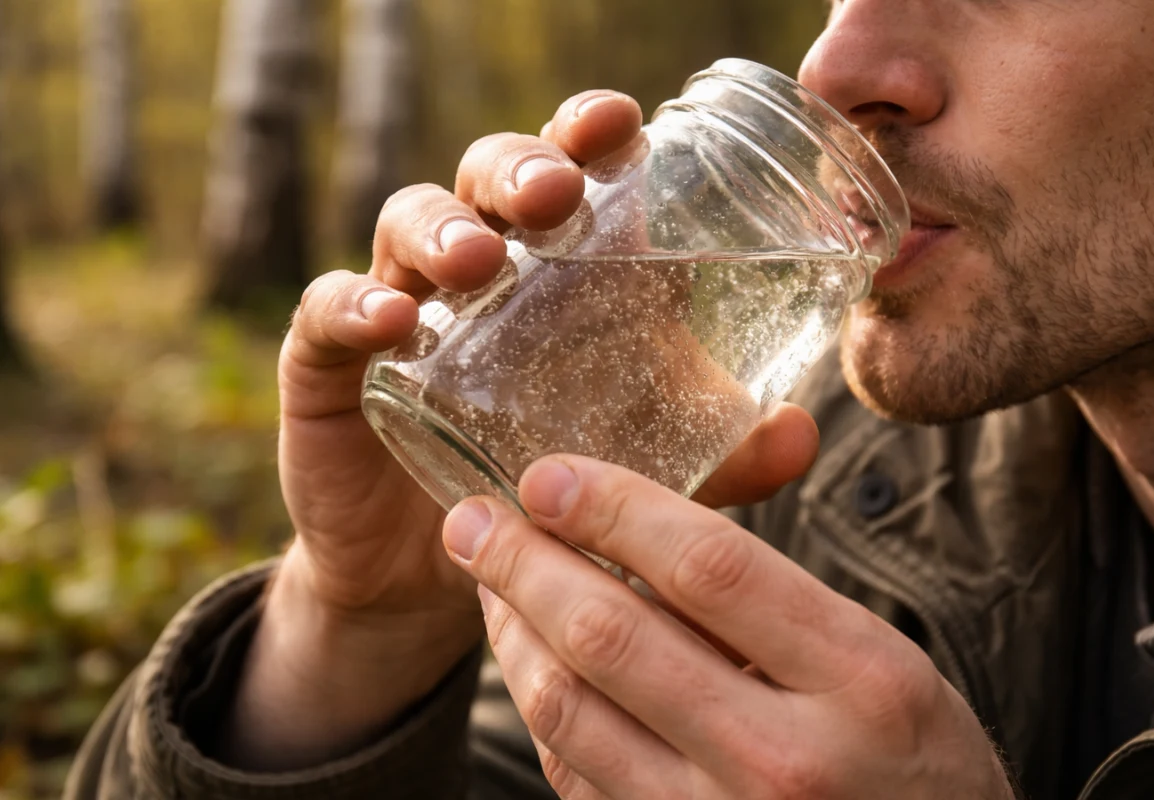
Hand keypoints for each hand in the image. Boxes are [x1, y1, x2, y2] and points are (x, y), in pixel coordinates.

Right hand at [220, 91, 823, 769]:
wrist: (441, 574)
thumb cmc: (547, 485)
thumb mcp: (645, 467)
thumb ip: (721, 451)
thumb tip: (804, 433)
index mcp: (560, 271)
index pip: (572, 171)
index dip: (589, 133)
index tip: (624, 122)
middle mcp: (482, 269)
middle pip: (490, 176)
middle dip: (520, 167)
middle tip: (555, 193)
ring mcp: (404, 309)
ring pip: (408, 223)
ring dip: (443, 227)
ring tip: (479, 259)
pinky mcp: (332, 366)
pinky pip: (328, 314)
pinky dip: (352, 305)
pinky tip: (387, 320)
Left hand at [443, 455, 1016, 799]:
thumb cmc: (914, 764)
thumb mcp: (883, 661)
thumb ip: (774, 597)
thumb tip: (645, 515)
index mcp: (857, 679)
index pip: (706, 566)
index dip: (611, 507)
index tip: (548, 474)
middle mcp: (783, 758)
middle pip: (613, 636)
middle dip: (525, 563)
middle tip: (473, 519)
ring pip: (571, 709)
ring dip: (513, 631)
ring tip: (488, 580)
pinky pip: (575, 773)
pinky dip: (540, 704)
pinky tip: (527, 657)